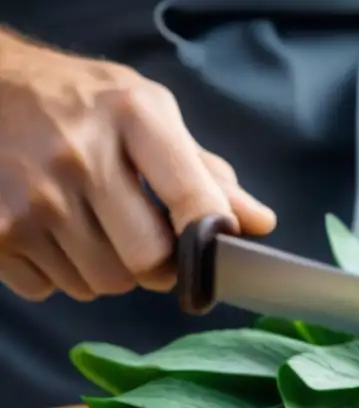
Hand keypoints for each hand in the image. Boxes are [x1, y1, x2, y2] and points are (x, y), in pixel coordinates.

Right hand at [0, 32, 275, 301]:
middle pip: (149, 262)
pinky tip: (51, 232)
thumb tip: (260, 223)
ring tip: (91, 226)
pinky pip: (51, 288)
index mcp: (132, 118)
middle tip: (145, 239)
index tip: (213, 248)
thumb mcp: (147, 115)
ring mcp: (32, 197)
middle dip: (157, 265)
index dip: (211, 238)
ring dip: (108, 270)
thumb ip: (205, 174)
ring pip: (103, 284)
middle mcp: (79, 157)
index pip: (194, 200)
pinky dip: (59, 274)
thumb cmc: (80, 103)